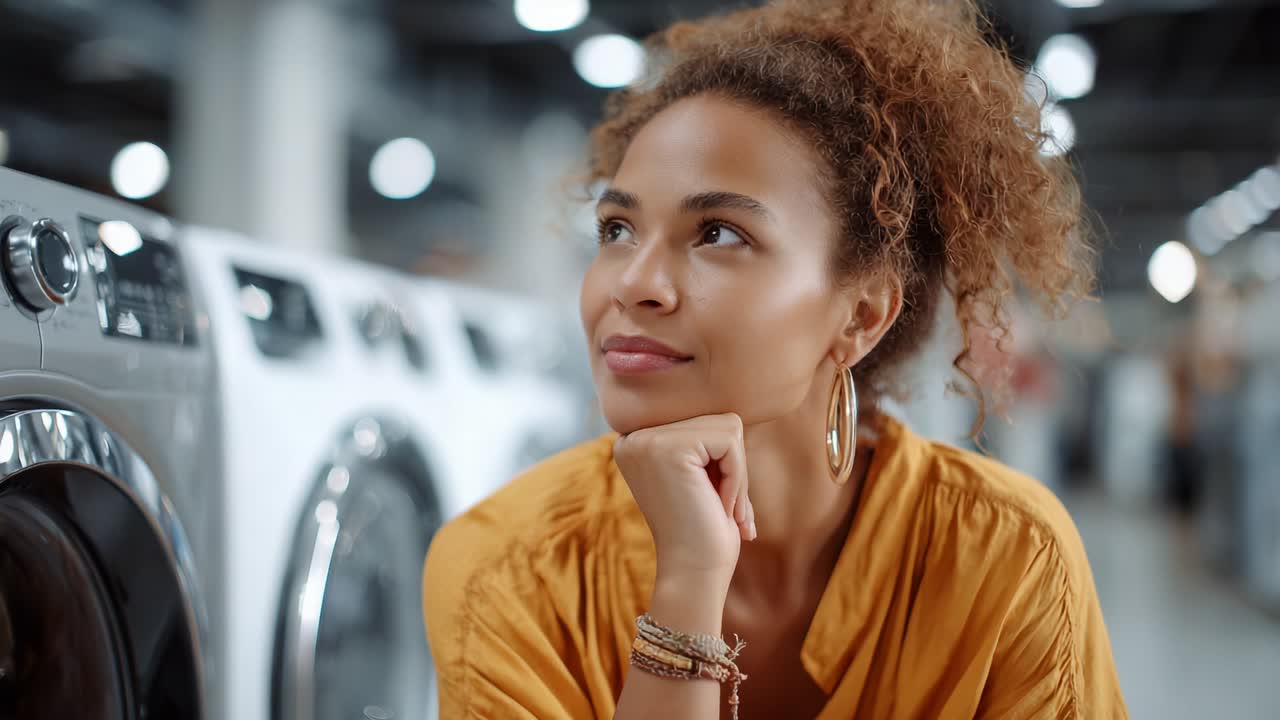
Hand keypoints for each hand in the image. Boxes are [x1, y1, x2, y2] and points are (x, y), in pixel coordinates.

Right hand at [613, 413, 755, 588]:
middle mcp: (634, 435)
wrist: (693, 574)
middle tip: (720, 507)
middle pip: (716, 418)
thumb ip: (706, 439)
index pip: (703, 420)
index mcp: (637, 440)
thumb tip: (735, 407)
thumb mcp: (700, 473)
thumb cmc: (705, 531)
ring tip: (719, 506)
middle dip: (732, 465)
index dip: (721, 460)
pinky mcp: (668, 447)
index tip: (711, 500)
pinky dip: (737, 477)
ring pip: (727, 427)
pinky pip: (730, 442)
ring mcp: (647, 439)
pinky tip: (717, 504)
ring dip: (736, 473)